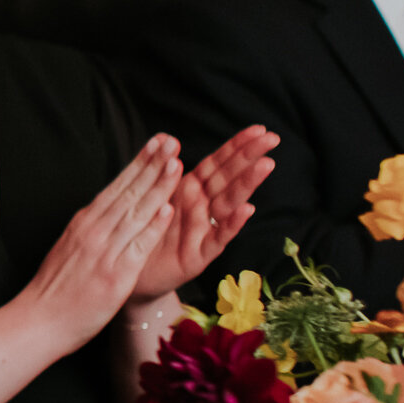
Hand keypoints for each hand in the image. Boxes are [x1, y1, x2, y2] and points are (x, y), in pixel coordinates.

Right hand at [15, 134, 181, 351]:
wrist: (39, 319)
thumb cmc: (55, 288)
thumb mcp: (70, 247)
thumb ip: (90, 228)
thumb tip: (107, 210)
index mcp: (84, 223)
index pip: (117, 187)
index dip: (139, 163)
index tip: (156, 144)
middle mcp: (93, 231)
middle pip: (129, 192)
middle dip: (152, 165)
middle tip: (172, 141)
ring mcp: (104, 251)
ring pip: (136, 212)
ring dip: (158, 187)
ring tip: (176, 164)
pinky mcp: (115, 275)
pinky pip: (138, 246)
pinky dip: (153, 226)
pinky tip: (168, 210)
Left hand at [126, 125, 278, 302]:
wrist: (131, 273)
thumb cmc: (145, 232)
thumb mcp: (154, 197)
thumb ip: (165, 171)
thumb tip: (170, 138)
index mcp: (189, 190)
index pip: (217, 163)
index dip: (236, 146)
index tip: (259, 129)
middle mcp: (202, 208)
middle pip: (228, 178)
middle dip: (249, 157)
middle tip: (272, 139)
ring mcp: (203, 230)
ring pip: (228, 203)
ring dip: (247, 184)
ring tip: (265, 164)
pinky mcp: (199, 255)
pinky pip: (217, 238)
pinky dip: (232, 224)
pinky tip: (246, 210)